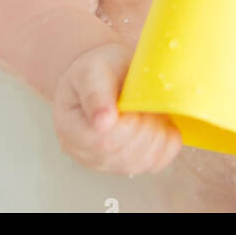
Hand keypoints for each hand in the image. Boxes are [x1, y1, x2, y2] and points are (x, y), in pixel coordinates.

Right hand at [53, 44, 182, 175]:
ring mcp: (107, 164)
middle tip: (145, 97)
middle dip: (144, 123)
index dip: (127, 122)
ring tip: (150, 107)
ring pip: (142, 161)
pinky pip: (156, 163)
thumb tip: (103, 123)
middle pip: (124, 153)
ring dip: (156, 131)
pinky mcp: (131, 165)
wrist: (112, 74)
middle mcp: (85, 153)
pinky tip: (159, 121)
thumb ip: (96, 92)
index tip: (135, 97)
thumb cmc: (101, 69)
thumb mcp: (93, 69)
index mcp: (70, 127)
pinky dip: (166, 141)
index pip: (102, 140)